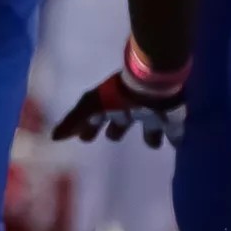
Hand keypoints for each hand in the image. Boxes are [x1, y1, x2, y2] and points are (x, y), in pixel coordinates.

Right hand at [54, 45, 187, 146]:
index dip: (89, 127)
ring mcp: (151, 112)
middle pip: (120, 121)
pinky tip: (176, 145)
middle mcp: (129, 108)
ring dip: (149, 135)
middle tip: (112, 137)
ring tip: (153, 144)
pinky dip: (174, 137)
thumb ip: (73, 121)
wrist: (151, 85)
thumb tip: (54, 138)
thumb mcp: (90, 106)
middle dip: (116, 129)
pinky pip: (173, 130)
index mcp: (109, 105)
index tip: (83, 138)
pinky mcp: (170, 117)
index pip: (95, 117)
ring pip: (148, 126)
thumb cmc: (118, 95)